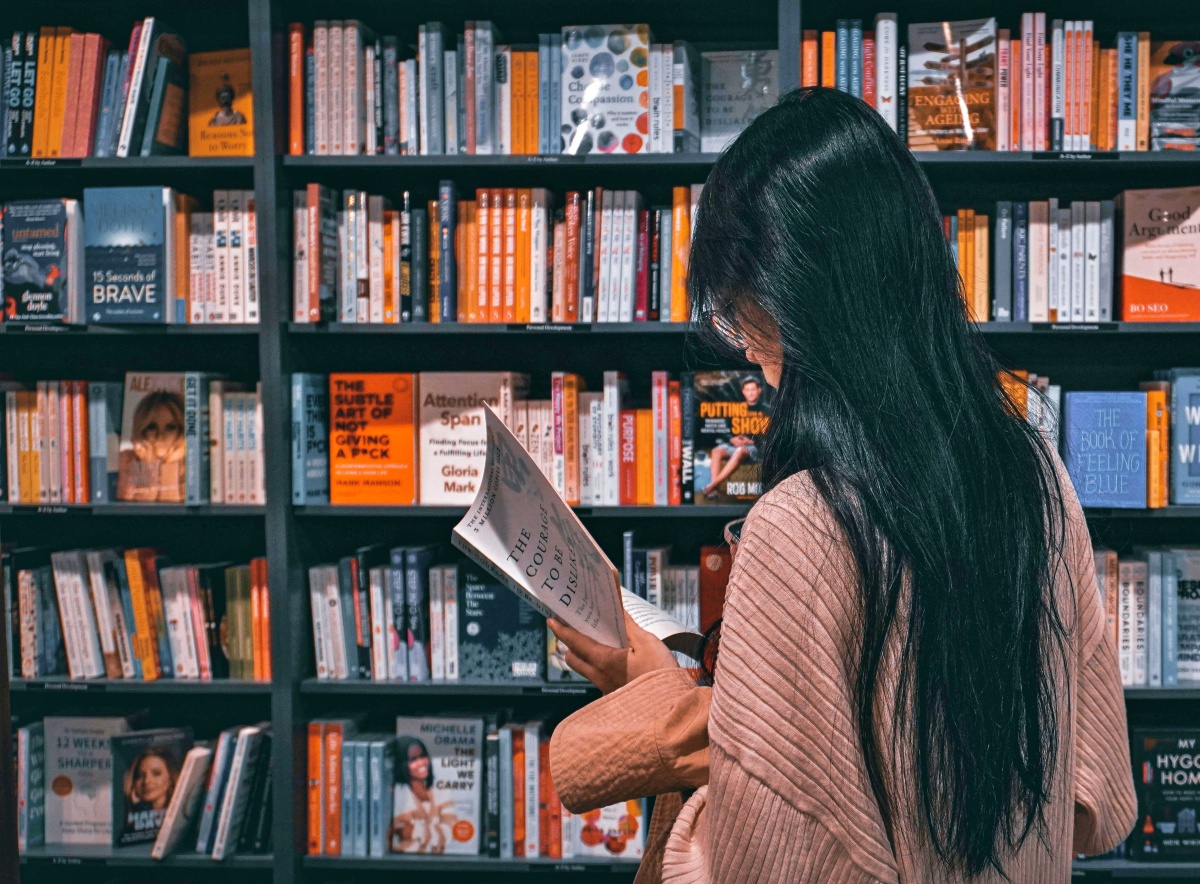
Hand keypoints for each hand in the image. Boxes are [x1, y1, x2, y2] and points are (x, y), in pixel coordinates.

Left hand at [547, 611, 678, 694]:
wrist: (673, 708)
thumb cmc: (659, 673)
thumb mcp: (646, 642)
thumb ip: (628, 623)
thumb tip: (616, 602)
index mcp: (604, 661)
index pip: (576, 643)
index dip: (562, 631)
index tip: (551, 620)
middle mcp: (601, 677)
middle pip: (575, 660)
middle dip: (569, 645)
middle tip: (569, 631)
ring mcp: (608, 690)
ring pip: (587, 671)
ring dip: (583, 657)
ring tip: (589, 644)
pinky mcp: (618, 697)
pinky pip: (600, 680)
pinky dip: (598, 668)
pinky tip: (611, 662)